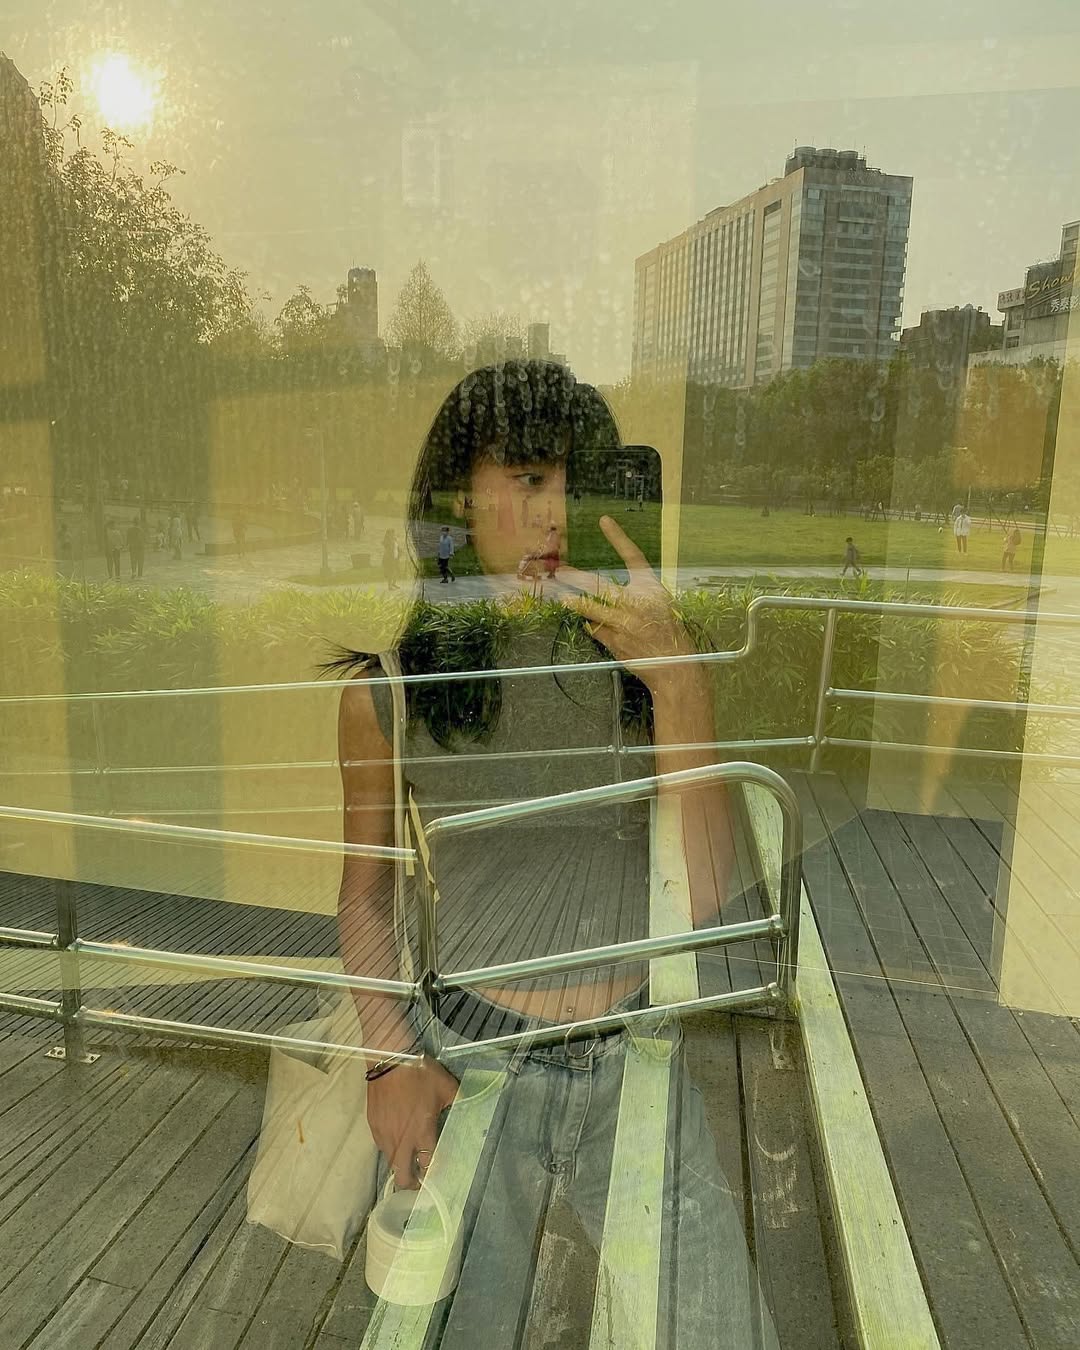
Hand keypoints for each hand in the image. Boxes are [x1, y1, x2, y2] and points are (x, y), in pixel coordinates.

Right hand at [366, 1056, 458, 1189]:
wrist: (390, 1058)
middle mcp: (402, 1140)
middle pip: (404, 1178)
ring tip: (409, 1156)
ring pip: (391, 1163)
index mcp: (422, 1132)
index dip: (434, 1174)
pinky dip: (391, 1147)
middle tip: (420, 1178)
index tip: (438, 1174)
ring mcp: (385, 1135)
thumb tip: (470, 1108)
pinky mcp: (374, 1126)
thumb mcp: (447, 1086)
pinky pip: (382, 1146)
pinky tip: (398, 1136)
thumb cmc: (420, 1073)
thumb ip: (459, 1102)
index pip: (428, 1166)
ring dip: (401, 1164)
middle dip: (413, 1183)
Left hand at [558, 516, 696, 693]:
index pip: (633, 556)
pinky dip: (592, 626)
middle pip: (600, 585)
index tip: (604, 521)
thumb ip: (638, 594)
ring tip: (563, 598)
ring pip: (591, 609)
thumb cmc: (669, 632)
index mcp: (651, 588)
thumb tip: (609, 592)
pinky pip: (596, 630)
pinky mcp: (615, 642)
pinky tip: (590, 625)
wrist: (675, 665)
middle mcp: (636, 602)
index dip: (618, 537)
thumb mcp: (661, 604)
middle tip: (561, 571)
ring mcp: (624, 623)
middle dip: (577, 578)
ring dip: (575, 603)